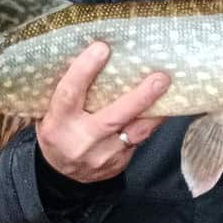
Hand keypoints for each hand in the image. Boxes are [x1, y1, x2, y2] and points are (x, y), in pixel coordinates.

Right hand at [36, 41, 169, 182]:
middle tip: (160, 78)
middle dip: (139, 97)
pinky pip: (140, 140)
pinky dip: (152, 123)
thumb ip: (70, 92)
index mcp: (58, 123)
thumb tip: (95, 55)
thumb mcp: (52, 113)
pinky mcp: (118, 163)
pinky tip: (162, 108)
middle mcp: (80, 140)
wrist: (60, 175)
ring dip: (156, 111)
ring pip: (135, 132)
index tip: (102, 48)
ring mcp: (101, 155)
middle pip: (113, 117)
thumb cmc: (59, 132)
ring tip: (170, 91)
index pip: (69, 93)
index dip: (85, 70)